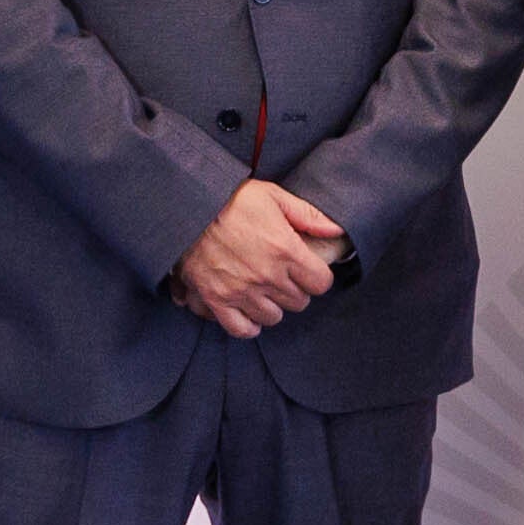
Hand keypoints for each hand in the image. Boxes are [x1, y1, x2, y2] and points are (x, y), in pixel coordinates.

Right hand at [170, 179, 346, 339]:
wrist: (187, 209)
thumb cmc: (230, 199)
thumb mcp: (273, 195)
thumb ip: (307, 215)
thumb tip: (336, 230)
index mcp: (285, 249)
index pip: (320, 283)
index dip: (316, 277)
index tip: (307, 270)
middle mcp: (267, 275)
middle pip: (299, 302)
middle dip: (295, 289)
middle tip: (284, 276)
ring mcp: (241, 290)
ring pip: (274, 317)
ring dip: (272, 305)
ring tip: (264, 290)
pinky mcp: (217, 300)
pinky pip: (241, 328)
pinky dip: (248, 324)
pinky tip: (248, 311)